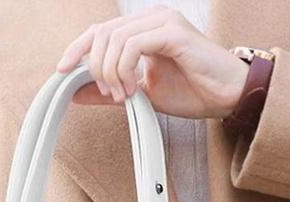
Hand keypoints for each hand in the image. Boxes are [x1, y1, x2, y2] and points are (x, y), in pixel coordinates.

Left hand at [55, 4, 248, 118]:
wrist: (228, 96)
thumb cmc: (194, 92)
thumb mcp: (142, 94)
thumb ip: (110, 90)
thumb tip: (76, 92)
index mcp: (143, 29)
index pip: (99, 31)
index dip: (76, 49)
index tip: (62, 72)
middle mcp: (151, 18)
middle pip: (102, 32)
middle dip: (95, 67)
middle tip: (108, 95)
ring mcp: (162, 21)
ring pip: (115, 38)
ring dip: (110, 71)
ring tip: (122, 95)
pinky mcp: (172, 32)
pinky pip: (134, 45)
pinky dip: (125, 69)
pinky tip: (132, 88)